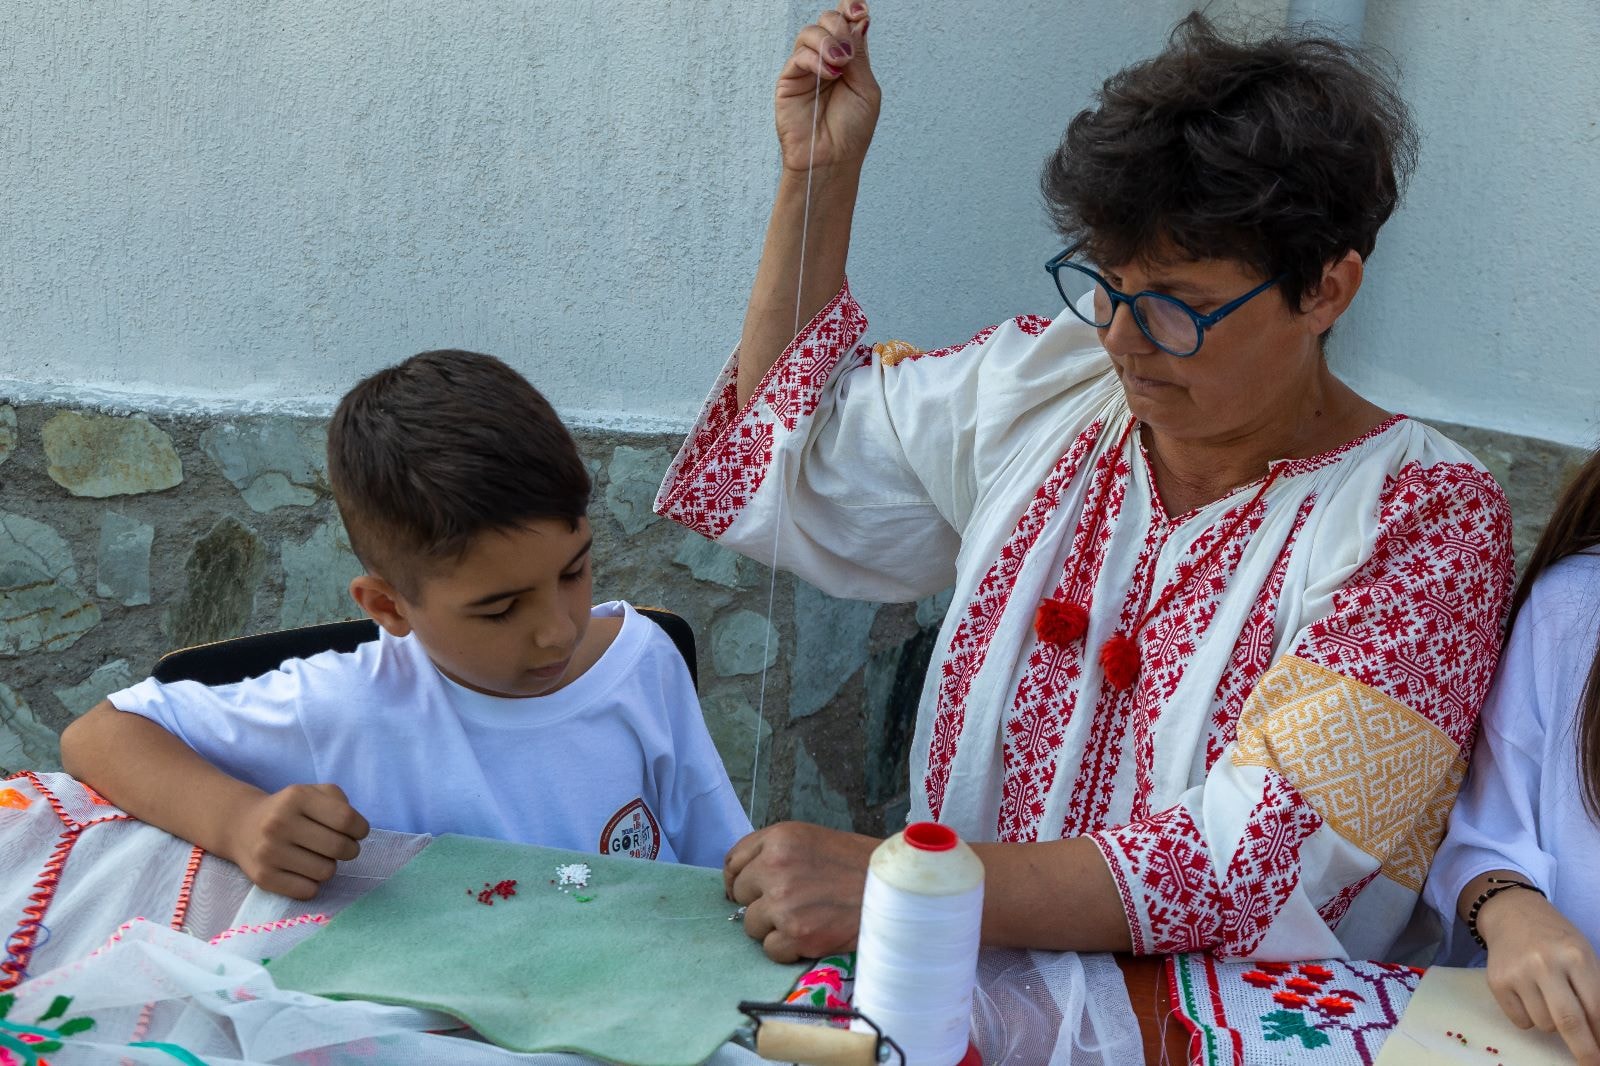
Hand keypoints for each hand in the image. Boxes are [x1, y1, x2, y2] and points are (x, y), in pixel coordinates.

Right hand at [226, 783, 369, 899]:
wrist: (241, 825)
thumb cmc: (289, 809)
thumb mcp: (313, 792)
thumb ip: (340, 802)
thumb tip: (355, 829)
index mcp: (296, 797)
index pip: (346, 820)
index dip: (361, 829)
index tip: (358, 832)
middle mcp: (279, 823)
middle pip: (339, 847)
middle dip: (350, 849)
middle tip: (342, 847)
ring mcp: (269, 852)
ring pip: (326, 872)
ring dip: (329, 866)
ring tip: (318, 856)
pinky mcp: (263, 878)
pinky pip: (308, 891)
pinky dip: (312, 883)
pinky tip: (304, 871)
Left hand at [724, 821, 878, 961]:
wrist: (895, 891)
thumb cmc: (859, 864)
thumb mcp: (814, 840)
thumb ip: (778, 853)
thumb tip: (746, 877)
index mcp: (780, 838)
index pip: (734, 861)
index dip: (739, 878)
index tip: (747, 891)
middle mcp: (775, 867)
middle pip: (741, 894)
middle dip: (760, 902)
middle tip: (788, 906)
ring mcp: (784, 903)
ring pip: (751, 925)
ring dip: (773, 927)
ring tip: (805, 920)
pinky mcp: (796, 935)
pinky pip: (770, 949)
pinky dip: (788, 949)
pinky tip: (811, 936)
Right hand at [776, 2, 877, 173]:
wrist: (832, 160)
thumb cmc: (851, 132)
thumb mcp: (866, 88)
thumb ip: (860, 54)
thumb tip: (858, 20)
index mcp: (849, 59)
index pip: (846, 21)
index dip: (851, 9)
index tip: (860, 12)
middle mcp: (826, 59)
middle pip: (828, 20)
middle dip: (840, 27)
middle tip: (848, 53)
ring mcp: (806, 68)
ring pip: (811, 32)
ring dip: (828, 42)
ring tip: (840, 64)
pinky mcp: (788, 80)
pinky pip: (798, 55)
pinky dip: (815, 58)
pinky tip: (829, 73)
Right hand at [1478, 887, 1599, 1065]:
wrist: (1512, 913)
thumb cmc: (1555, 939)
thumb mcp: (1582, 955)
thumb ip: (1592, 991)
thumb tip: (1597, 1034)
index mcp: (1575, 955)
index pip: (1595, 1008)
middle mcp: (1544, 963)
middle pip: (1569, 1021)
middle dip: (1584, 1050)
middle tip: (1591, 1064)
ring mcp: (1518, 973)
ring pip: (1544, 1025)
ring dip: (1551, 1022)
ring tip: (1547, 997)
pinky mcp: (1497, 982)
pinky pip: (1521, 1021)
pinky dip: (1529, 1017)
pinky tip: (1528, 995)